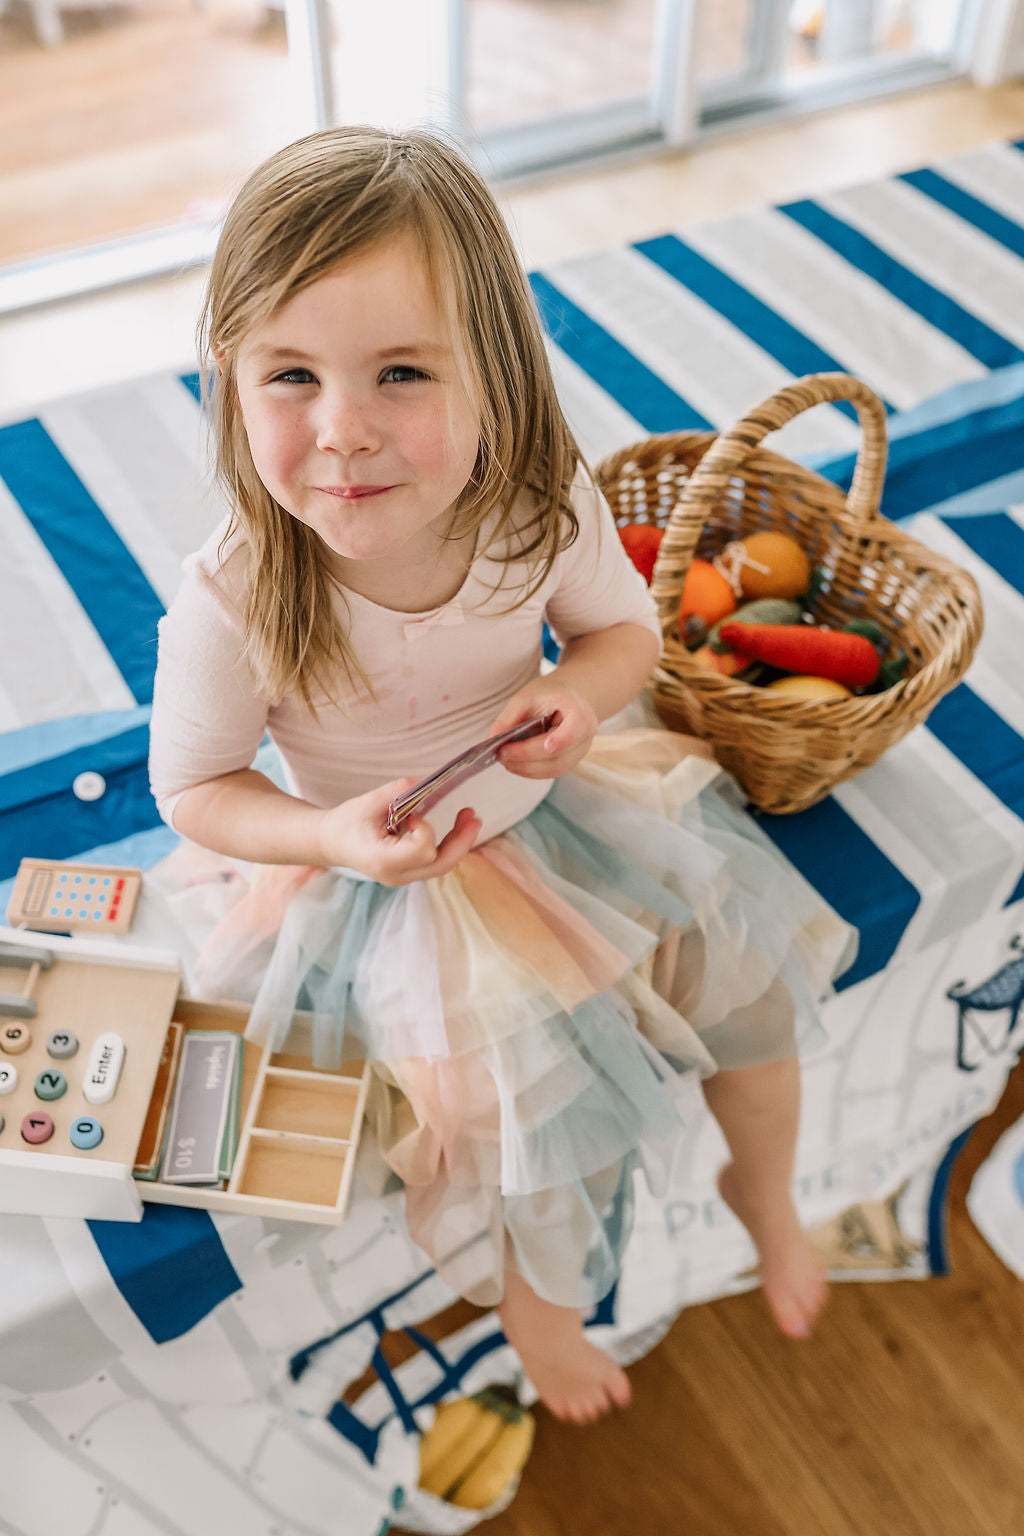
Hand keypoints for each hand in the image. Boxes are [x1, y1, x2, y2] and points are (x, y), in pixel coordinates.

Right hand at [316, 779, 480, 886]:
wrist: (330, 843)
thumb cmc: (345, 823)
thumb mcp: (366, 802)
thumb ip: (395, 792)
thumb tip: (422, 782)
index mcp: (383, 860)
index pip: (422, 851)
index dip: (426, 830)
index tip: (412, 813)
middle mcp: (396, 875)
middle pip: (440, 865)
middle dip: (462, 841)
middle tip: (474, 817)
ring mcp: (403, 878)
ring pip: (441, 866)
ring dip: (459, 842)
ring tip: (470, 817)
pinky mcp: (408, 873)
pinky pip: (434, 863)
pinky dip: (448, 845)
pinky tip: (456, 827)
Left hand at [488, 680, 597, 778]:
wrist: (568, 699)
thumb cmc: (549, 695)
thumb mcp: (527, 696)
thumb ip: (509, 717)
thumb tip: (491, 740)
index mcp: (579, 712)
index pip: (577, 728)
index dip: (563, 739)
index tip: (547, 746)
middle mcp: (585, 736)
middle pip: (559, 753)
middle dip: (527, 756)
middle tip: (501, 754)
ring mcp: (579, 752)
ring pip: (554, 768)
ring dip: (526, 768)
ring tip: (504, 760)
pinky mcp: (569, 762)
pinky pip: (551, 772)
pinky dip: (530, 771)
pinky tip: (514, 764)